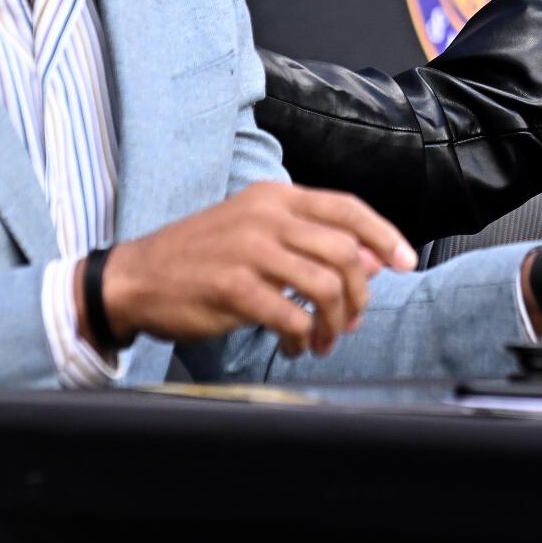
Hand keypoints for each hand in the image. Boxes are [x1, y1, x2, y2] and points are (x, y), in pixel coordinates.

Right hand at [92, 183, 416, 357]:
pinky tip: (293, 345)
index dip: (384, 236)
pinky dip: (301, 337)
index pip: (347, 208)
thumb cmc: (200, 257)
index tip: (405, 262)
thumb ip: (309, 241)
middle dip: (360, 294)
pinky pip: (291, 316)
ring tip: (321, 340)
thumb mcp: (256, 233)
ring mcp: (249, 250)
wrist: (136, 277)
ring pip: (325, 286)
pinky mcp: (234, 287)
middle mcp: (266, 216)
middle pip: (344, 252)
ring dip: (333, 322)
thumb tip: (370, 258)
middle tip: (351, 321)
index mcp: (274, 197)